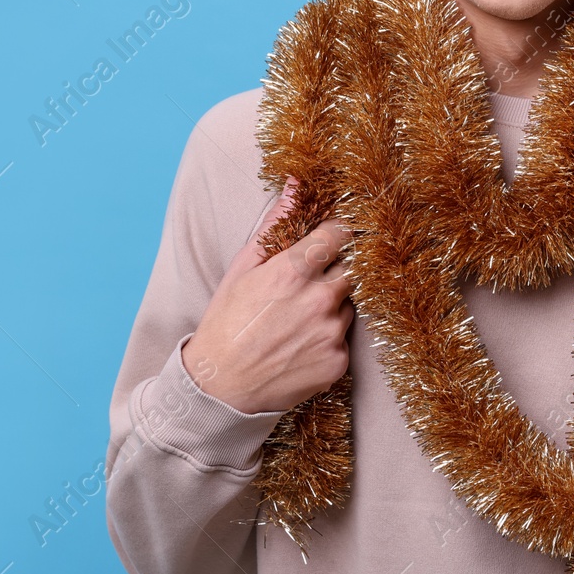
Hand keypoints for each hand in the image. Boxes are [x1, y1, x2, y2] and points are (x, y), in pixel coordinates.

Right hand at [180, 176, 354, 414]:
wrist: (219, 388)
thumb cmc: (226, 322)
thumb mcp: (242, 268)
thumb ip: (275, 225)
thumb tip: (296, 185)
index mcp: (294, 271)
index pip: (341, 232)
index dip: (339, 231)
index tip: (334, 235)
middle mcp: (320, 300)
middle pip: (354, 266)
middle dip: (339, 267)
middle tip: (315, 279)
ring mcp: (332, 333)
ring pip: (349, 303)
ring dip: (333, 304)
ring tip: (297, 319)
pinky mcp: (338, 362)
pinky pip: (344, 338)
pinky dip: (328, 338)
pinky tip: (300, 345)